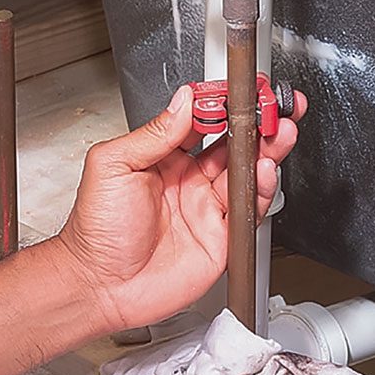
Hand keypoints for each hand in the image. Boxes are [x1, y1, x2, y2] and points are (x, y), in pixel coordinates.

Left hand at [56, 85, 305, 331]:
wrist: (99, 284)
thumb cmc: (95, 230)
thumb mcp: (113, 164)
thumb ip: (153, 132)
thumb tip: (183, 102)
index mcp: (163, 159)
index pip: (201, 123)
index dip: (222, 106)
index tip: (238, 91)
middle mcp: (188, 182)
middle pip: (233, 146)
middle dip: (257, 125)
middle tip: (273, 106)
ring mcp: (206, 209)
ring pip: (247, 173)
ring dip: (266, 150)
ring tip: (278, 132)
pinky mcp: (221, 238)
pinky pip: (250, 209)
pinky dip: (263, 188)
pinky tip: (264, 169)